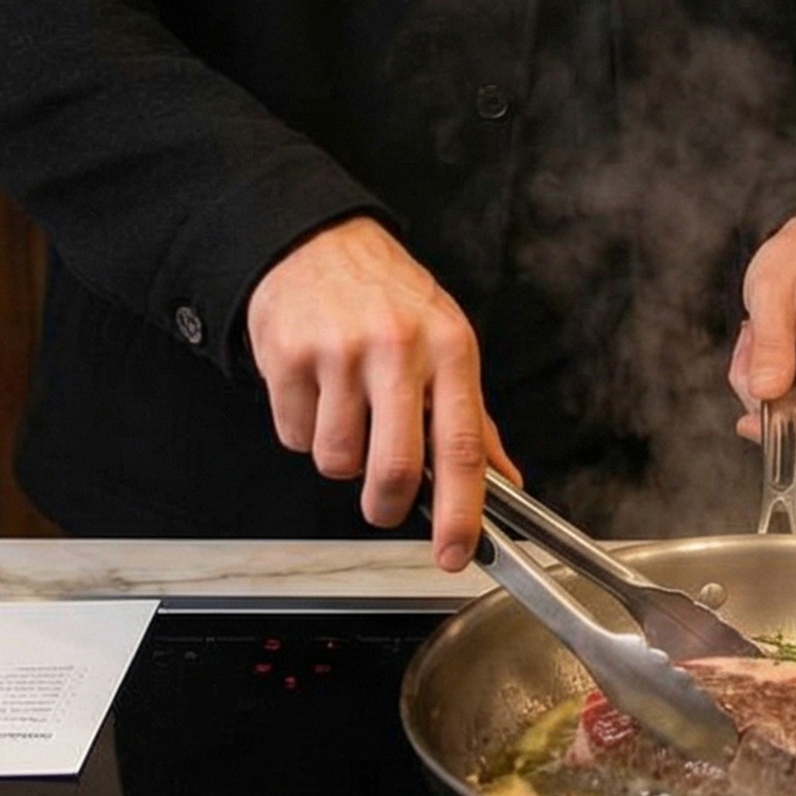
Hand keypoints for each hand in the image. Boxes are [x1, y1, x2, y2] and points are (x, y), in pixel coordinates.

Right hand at [244, 217, 514, 569]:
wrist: (314, 241)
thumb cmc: (388, 297)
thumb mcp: (446, 341)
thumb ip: (473, 420)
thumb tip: (505, 483)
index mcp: (449, 348)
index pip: (463, 448)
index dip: (460, 513)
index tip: (455, 553)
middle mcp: (398, 348)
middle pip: (393, 468)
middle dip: (385, 506)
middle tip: (382, 501)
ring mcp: (340, 352)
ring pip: (337, 462)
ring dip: (340, 458)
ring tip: (347, 413)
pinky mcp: (289, 357)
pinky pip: (296, 437)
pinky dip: (305, 432)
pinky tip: (316, 392)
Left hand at [729, 214, 795, 441]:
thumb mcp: (771, 288)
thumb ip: (770, 343)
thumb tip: (765, 394)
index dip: (784, 430)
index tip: (745, 424)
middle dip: (768, 394)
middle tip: (751, 343)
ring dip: (773, 384)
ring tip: (766, 336)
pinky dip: (787, 381)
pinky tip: (783, 346)